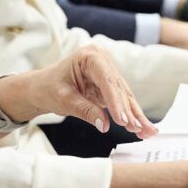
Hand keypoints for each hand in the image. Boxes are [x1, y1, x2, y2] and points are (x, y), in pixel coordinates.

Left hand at [0, 45, 157, 136]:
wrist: (40, 87)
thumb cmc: (48, 88)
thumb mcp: (64, 100)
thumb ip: (85, 110)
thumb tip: (105, 125)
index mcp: (89, 56)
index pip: (107, 80)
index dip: (117, 102)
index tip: (124, 121)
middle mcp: (102, 60)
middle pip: (119, 88)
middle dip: (130, 111)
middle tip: (140, 129)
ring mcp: (107, 71)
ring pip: (124, 95)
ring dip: (135, 115)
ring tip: (147, 131)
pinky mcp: (108, 84)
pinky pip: (121, 100)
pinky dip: (129, 114)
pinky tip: (141, 127)